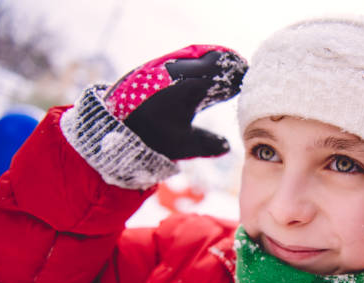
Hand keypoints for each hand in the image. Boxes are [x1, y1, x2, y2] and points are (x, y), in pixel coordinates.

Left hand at [104, 45, 246, 159]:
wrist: (114, 126)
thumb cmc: (149, 137)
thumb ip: (207, 144)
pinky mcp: (158, 66)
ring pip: (199, 55)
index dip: (237, 78)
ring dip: (215, 61)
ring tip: (229, 70)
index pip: (222, 76)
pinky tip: (205, 71)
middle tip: (243, 73)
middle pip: (212, 59)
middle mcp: (179, 70)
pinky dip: (200, 62)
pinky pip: (186, 58)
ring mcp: (167, 65)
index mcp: (189, 87)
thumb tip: (228, 146)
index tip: (249, 82)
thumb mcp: (181, 144)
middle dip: (229, 66)